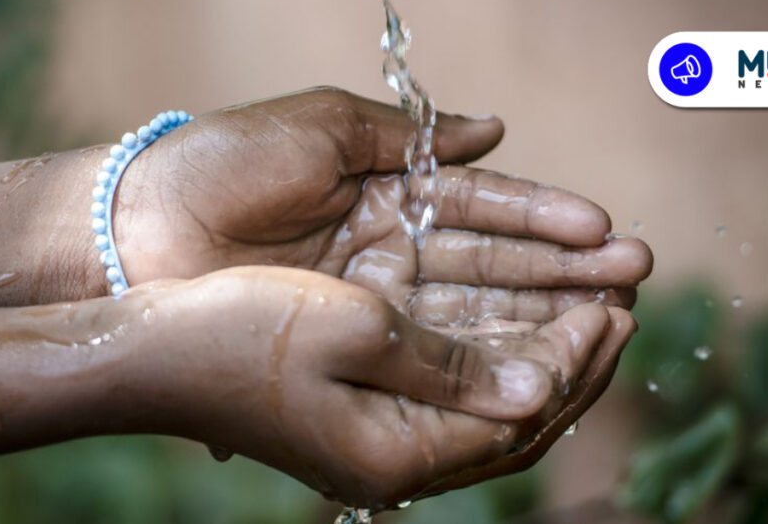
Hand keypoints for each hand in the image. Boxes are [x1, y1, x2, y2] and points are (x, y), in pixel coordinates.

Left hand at [115, 87, 651, 321]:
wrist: (140, 227)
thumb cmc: (224, 163)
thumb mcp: (322, 127)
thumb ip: (410, 134)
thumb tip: (496, 128)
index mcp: (386, 188)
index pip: (482, 206)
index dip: (544, 218)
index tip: (604, 230)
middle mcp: (389, 247)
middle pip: (491, 263)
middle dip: (562, 269)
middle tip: (634, 277)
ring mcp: (371, 298)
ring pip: (470, 309)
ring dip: (539, 314)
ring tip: (608, 317)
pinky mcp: (348, 340)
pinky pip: (426, 347)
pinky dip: (480, 351)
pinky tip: (534, 358)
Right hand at [121, 266, 636, 509]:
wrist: (150, 353)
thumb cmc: (239, 333)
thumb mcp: (354, 331)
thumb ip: (451, 365)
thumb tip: (536, 387)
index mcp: (395, 454)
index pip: (518, 418)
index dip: (572, 361)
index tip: (610, 306)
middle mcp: (391, 462)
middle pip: (512, 425)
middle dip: (572, 365)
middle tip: (618, 306)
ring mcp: (372, 443)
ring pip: (484, 410)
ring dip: (535, 358)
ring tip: (582, 310)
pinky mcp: (356, 417)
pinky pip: (446, 397)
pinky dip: (488, 362)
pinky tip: (507, 326)